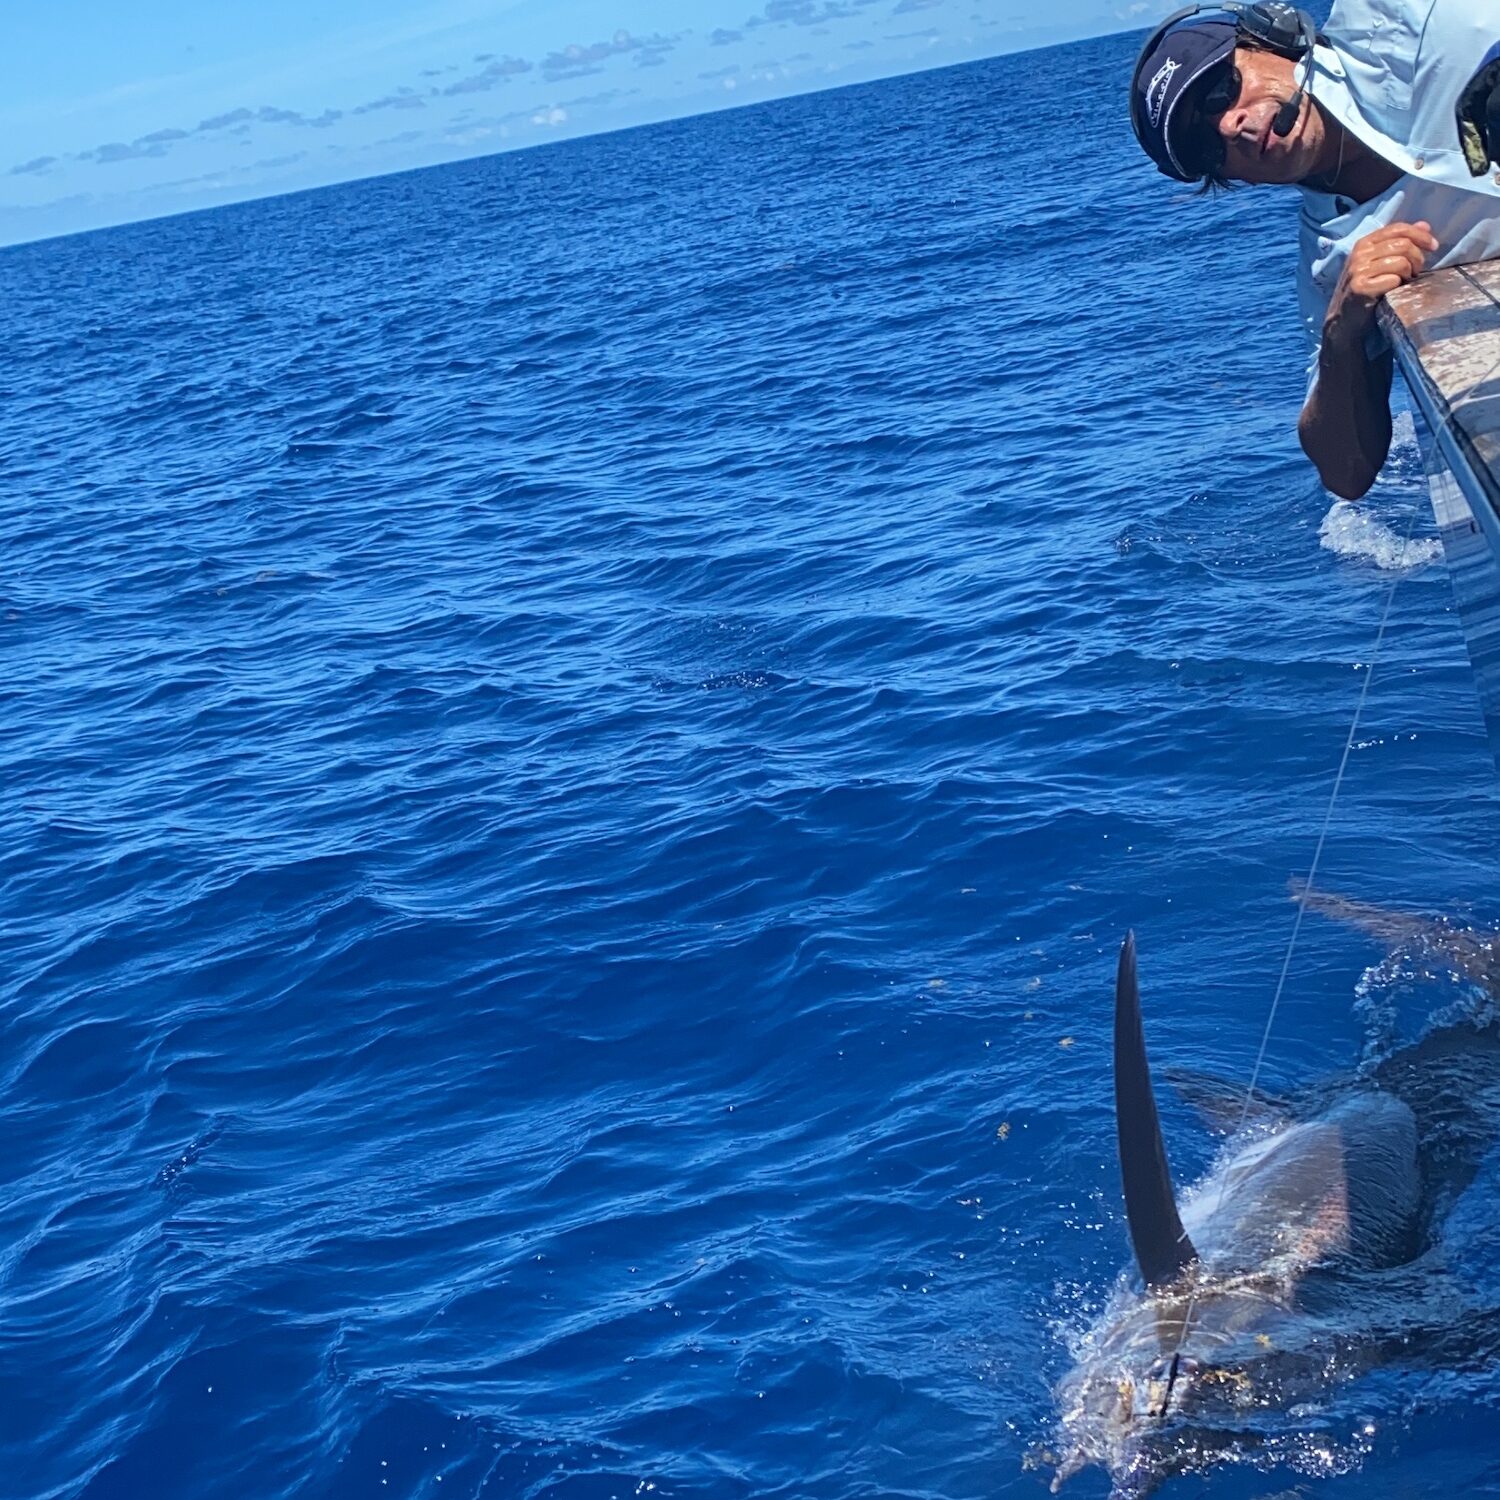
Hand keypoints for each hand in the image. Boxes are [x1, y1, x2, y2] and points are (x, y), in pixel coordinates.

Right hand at [1324, 221, 1438, 348]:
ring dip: (1409, 273)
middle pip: (1403, 245)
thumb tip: (1425, 226)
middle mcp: (1359, 254)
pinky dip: (1399, 286)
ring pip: (1401, 262)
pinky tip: (1394, 291)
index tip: (1434, 246)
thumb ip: (1400, 242)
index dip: (1420, 235)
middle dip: (1418, 258)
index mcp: (1364, 243)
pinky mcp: (1360, 287)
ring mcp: (1358, 270)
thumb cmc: (1366, 290)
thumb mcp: (1380, 262)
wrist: (1344, 320)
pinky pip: (1393, 279)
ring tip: (1405, 282)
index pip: (1398, 229)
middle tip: (1416, 272)